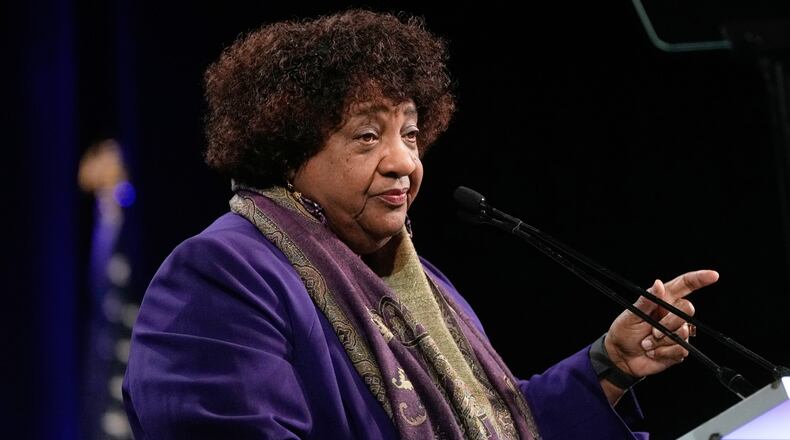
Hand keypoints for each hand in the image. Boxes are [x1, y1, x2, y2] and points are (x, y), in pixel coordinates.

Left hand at [604, 270, 718, 379]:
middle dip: (670, 321)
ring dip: (662, 340)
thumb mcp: (631, 314)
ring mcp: (678, 332)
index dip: (700, 279)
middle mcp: (673, 314)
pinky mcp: (679, 349)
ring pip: (684, 332)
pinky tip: (653, 352)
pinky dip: (663, 352)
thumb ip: (646, 300)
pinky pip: (680, 349)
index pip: (684, 285)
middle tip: (653, 331)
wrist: (622, 356)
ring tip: (647, 343)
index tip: (713, 275)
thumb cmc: (624, 331)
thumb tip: (659, 284)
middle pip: (688, 309)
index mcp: (663, 300)